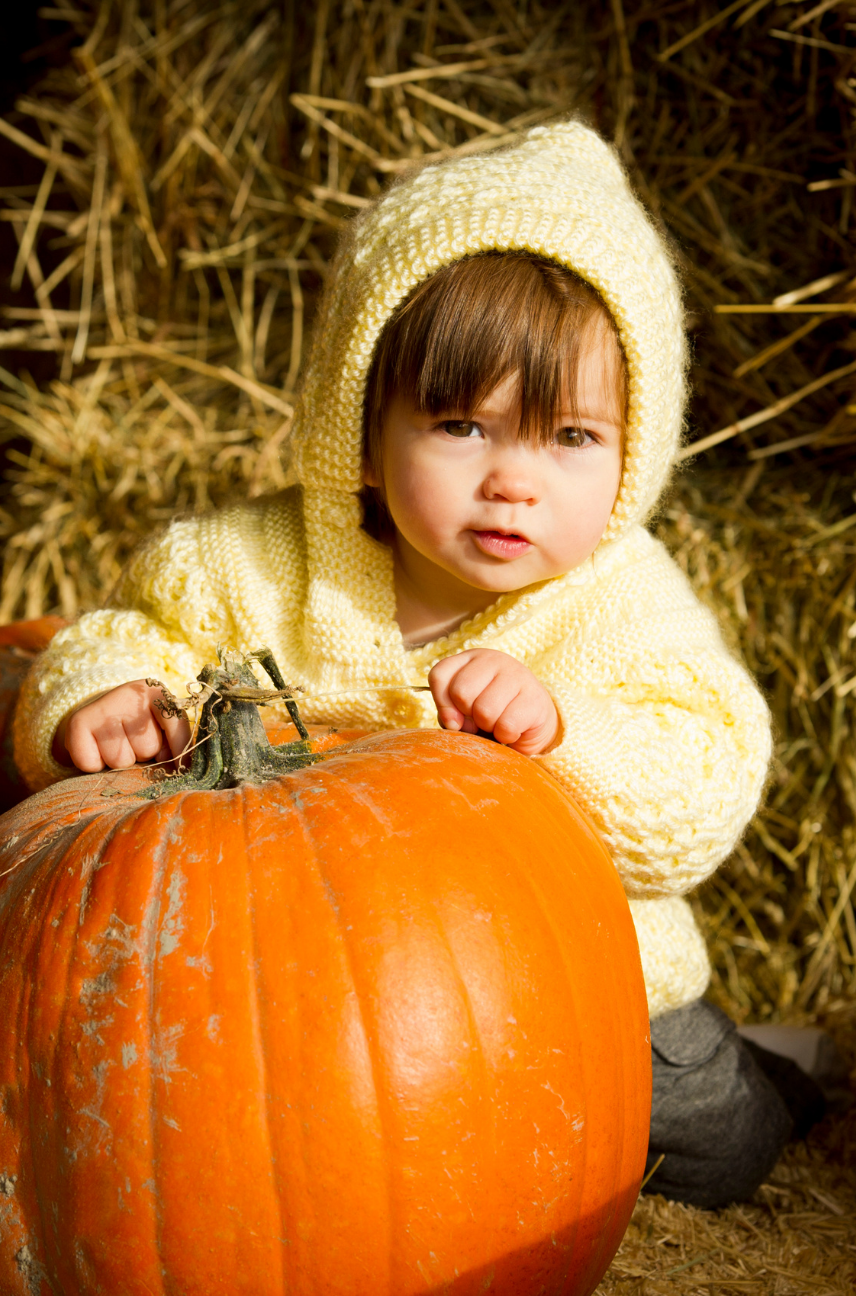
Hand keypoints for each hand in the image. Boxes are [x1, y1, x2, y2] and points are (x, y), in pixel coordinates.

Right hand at [53, 680, 191, 772]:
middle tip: (133, 743)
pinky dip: (94, 765)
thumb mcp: (162, 726)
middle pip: (148, 748)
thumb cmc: (138, 726)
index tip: (180, 765)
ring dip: (120, 762)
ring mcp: (103, 707)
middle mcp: (130, 695)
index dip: (179, 750)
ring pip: (121, 760)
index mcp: (157, 694)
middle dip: (143, 756)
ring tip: (116, 745)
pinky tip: (96, 750)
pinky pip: (91, 763)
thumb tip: (182, 769)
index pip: (175, 725)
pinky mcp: (79, 721)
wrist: (99, 715)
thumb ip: (175, 744)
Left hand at [428, 649, 559, 755]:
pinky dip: (506, 736)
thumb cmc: (492, 714)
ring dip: (489, 727)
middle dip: (468, 716)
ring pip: (484, 711)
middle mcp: (493, 659)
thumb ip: (449, 713)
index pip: (439, 675)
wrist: (534, 722)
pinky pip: (506, 725)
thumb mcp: (464, 710)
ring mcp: (516, 674)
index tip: (454, 718)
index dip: (442, 703)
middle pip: (461, 692)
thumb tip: (453, 723)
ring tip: (498, 722)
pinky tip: (513, 728)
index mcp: (470, 659)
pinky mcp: (534, 696)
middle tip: (481, 719)